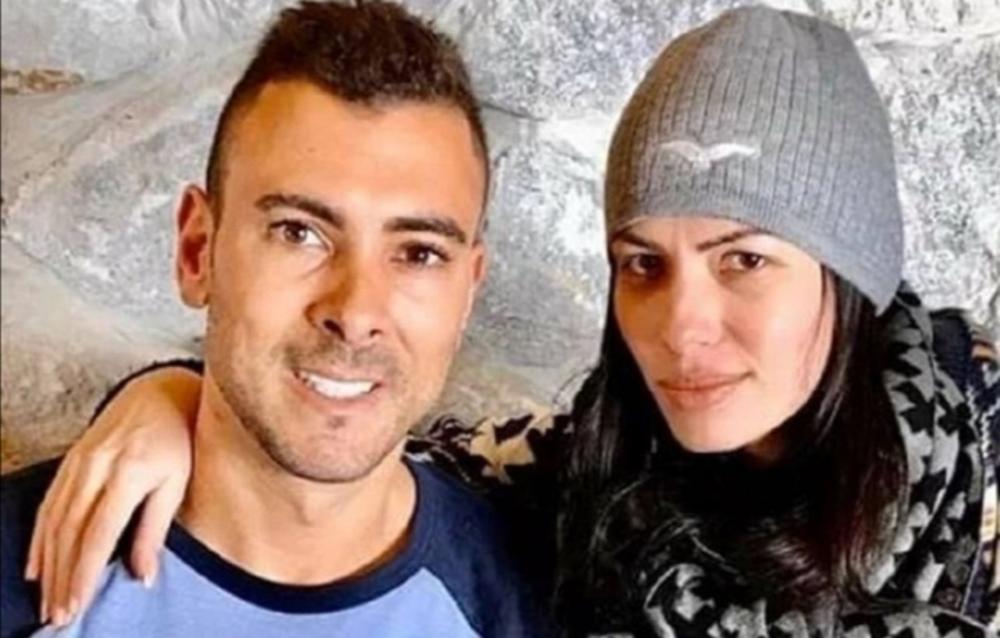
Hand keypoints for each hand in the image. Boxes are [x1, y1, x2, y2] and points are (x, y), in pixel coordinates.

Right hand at [25, 365, 201, 626]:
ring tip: (46, 598)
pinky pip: (48, 504)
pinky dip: (39, 538)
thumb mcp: (177, 483)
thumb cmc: (179, 441)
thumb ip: (156, 528)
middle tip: (58, 613)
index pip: (99, 532)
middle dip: (61, 576)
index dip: (85, 571)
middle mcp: (97, 467)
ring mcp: (80, 462)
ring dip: (47, 564)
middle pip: (70, 531)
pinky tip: (35, 565)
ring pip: (54, 521)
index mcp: (129, 473)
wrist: (162, 393)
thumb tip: (143, 575)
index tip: (78, 602)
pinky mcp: (71, 460)